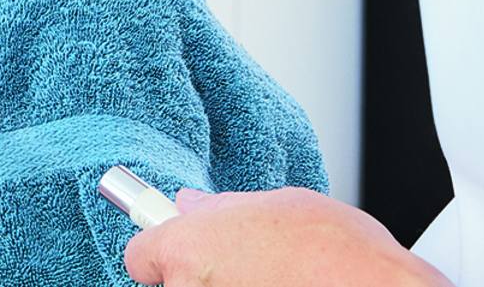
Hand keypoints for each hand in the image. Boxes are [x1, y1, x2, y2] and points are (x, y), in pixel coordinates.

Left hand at [124, 188, 449, 286]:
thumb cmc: (340, 255)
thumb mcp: (282, 206)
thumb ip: (226, 208)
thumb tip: (192, 205)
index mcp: (189, 249)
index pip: (142, 257)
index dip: (165, 254)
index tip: (183, 257)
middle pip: (176, 285)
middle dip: (207, 277)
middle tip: (251, 272)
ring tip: (278, 283)